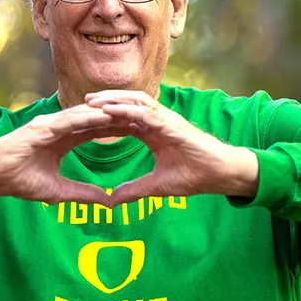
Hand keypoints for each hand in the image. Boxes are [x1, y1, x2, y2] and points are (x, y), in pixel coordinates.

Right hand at [0, 104, 135, 206]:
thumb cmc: (19, 181)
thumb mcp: (58, 192)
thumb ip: (83, 194)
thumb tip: (107, 202)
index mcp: (64, 138)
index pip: (98, 130)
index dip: (119, 128)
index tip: (142, 128)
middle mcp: (59, 126)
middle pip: (96, 118)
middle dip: (120, 115)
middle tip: (145, 113)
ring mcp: (50, 124)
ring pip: (86, 114)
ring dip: (109, 112)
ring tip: (131, 110)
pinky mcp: (41, 127)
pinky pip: (69, 120)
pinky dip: (87, 117)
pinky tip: (106, 116)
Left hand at [84, 90, 258, 205]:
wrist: (220, 174)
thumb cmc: (195, 175)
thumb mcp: (157, 186)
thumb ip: (134, 190)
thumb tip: (112, 201)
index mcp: (153, 133)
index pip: (124, 122)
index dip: (104, 120)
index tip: (84, 121)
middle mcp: (158, 122)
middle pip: (125, 106)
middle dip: (104, 103)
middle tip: (80, 103)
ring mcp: (165, 120)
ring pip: (133, 103)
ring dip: (112, 100)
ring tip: (91, 100)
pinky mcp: (171, 124)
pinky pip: (144, 113)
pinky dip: (125, 109)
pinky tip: (109, 110)